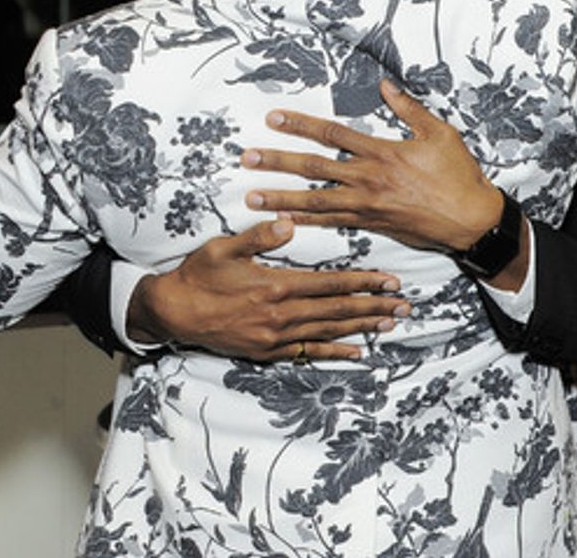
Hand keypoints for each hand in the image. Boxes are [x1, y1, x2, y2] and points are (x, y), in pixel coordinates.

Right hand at [131, 218, 409, 362]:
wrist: (173, 313)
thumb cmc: (198, 276)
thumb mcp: (224, 248)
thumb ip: (258, 236)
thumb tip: (288, 223)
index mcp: (275, 286)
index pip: (330, 283)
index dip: (363, 282)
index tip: (390, 280)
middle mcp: (281, 316)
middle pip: (338, 310)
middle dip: (374, 306)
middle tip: (404, 305)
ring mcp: (275, 338)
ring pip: (328, 332)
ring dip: (361, 327)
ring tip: (390, 324)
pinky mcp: (267, 352)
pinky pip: (308, 353)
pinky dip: (334, 351)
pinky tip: (356, 352)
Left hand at [241, 80, 503, 251]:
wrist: (471, 219)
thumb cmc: (458, 175)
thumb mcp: (439, 133)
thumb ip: (409, 109)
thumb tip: (385, 85)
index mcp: (382, 151)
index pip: (332, 134)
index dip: (301, 125)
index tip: (273, 119)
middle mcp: (369, 178)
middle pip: (314, 168)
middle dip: (278, 162)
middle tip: (247, 159)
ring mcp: (368, 205)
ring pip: (316, 201)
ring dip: (281, 198)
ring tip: (251, 197)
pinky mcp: (372, 225)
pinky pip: (333, 223)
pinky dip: (307, 222)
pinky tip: (284, 220)